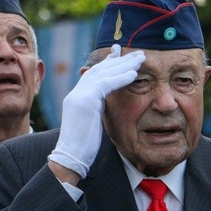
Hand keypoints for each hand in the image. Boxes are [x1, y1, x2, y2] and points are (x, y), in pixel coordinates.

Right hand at [48, 44, 144, 178]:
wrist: (69, 158)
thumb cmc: (82, 148)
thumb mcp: (90, 124)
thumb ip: (96, 110)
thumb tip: (106, 106)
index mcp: (76, 98)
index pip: (93, 76)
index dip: (107, 64)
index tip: (119, 55)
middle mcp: (76, 94)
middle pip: (99, 70)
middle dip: (118, 60)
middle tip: (135, 52)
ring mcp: (79, 96)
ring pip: (103, 73)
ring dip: (124, 64)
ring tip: (140, 58)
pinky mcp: (85, 102)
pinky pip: (106, 84)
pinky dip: (120, 77)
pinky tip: (133, 74)